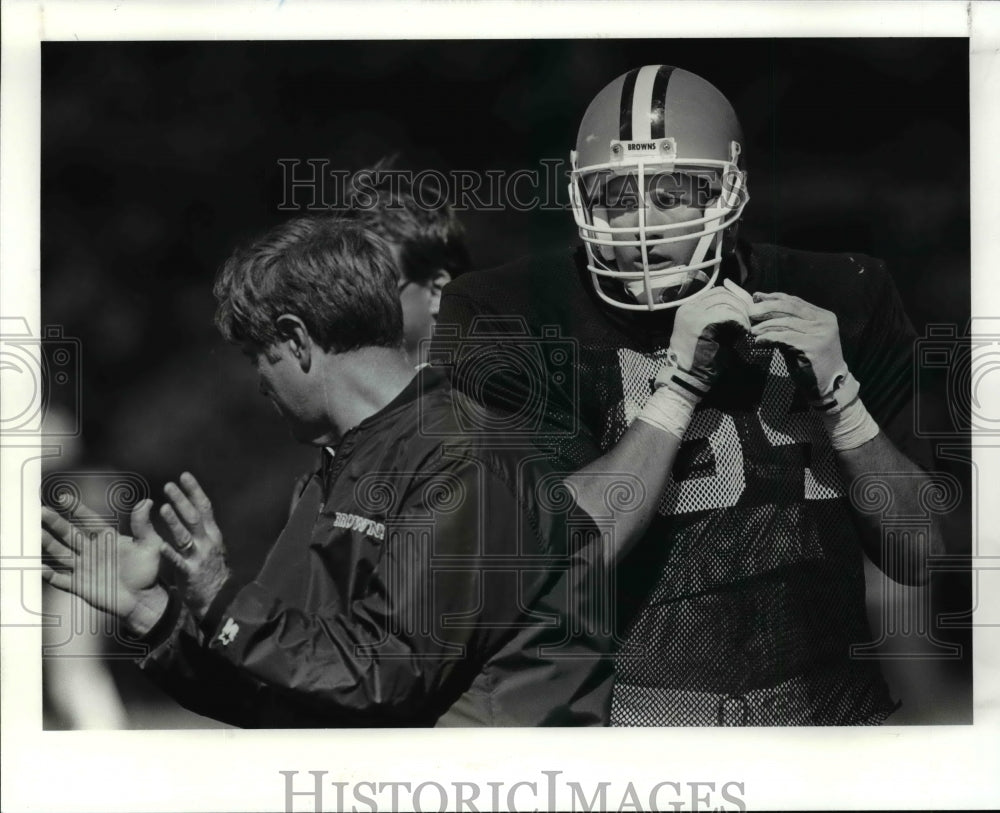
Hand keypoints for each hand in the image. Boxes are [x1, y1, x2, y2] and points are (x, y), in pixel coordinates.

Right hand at [41, 501, 169, 636]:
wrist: (143, 600)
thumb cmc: (149, 571)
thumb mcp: (150, 545)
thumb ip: (143, 525)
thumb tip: (148, 501)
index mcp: (107, 538)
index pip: (89, 520)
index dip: (77, 509)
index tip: (63, 497)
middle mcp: (92, 550)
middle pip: (69, 533)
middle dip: (55, 522)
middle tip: (40, 510)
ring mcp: (84, 568)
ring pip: (61, 553)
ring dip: (48, 543)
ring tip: (34, 533)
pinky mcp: (80, 586)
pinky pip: (60, 579)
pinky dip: (49, 575)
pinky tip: (38, 567)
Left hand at [158, 472, 230, 620]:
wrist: (220, 598)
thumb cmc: (211, 570)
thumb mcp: (211, 546)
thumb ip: (202, 529)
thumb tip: (190, 508)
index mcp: (212, 534)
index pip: (204, 506)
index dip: (194, 490)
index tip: (184, 475)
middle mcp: (207, 542)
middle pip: (195, 517)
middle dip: (182, 500)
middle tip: (168, 485)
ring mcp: (199, 557)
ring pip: (186, 536)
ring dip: (175, 522)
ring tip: (163, 508)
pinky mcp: (190, 572)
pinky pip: (178, 561)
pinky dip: (169, 553)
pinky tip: (158, 545)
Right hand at [661, 285, 750, 397]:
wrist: (687, 378)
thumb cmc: (702, 359)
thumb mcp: (713, 332)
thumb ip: (723, 317)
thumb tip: (743, 304)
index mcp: (689, 308)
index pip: (716, 292)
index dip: (736, 297)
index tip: (748, 310)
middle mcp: (688, 308)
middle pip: (722, 294)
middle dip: (741, 303)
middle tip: (752, 318)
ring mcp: (691, 315)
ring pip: (725, 301)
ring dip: (741, 312)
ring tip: (748, 327)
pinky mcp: (699, 324)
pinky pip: (726, 314)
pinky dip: (739, 320)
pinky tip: (744, 331)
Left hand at [748, 291, 847, 403]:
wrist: (828, 387)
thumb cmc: (810, 364)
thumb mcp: (798, 339)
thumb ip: (786, 325)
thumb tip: (760, 311)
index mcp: (823, 316)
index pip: (795, 301)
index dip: (774, 297)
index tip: (756, 297)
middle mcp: (824, 322)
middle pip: (790, 307)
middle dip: (767, 307)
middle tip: (750, 312)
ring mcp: (821, 333)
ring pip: (786, 322)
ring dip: (766, 325)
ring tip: (752, 330)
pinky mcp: (813, 346)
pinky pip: (786, 337)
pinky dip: (770, 337)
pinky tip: (759, 341)